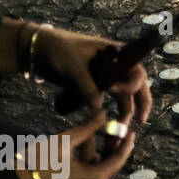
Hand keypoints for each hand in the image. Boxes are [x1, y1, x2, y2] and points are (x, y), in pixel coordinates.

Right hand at [16, 111, 137, 178]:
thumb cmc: (39, 162)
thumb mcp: (65, 141)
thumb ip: (88, 127)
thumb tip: (103, 112)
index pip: (119, 159)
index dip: (126, 143)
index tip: (131, 131)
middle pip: (108, 166)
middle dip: (111, 148)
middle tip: (114, 131)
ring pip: (96, 172)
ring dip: (96, 155)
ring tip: (95, 136)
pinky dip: (87, 165)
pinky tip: (81, 151)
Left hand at [37, 27, 151, 124]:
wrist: (38, 50)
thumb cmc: (59, 51)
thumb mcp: (74, 68)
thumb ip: (87, 87)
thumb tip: (97, 109)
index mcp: (117, 53)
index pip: (135, 71)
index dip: (131, 84)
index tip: (113, 92)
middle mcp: (116, 64)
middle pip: (135, 84)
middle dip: (139, 103)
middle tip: (140, 121)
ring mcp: (106, 75)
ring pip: (122, 94)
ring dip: (124, 110)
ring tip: (121, 128)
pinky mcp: (94, 84)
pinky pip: (107, 98)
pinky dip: (109, 110)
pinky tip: (110, 124)